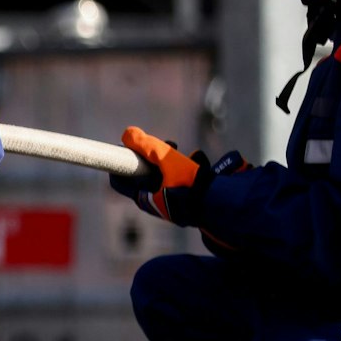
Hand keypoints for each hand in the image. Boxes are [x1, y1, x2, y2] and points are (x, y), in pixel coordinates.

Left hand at [110, 127, 244, 226]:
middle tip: (168, 145)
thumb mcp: (165, 157)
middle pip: (144, 175)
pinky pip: (180, 183)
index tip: (130, 145)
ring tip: (185, 154)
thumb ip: (145, 145)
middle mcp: (155, 204)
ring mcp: (171, 205)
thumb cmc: (189, 182)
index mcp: (144, 197)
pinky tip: (198, 161)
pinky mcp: (187, 203)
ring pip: (164, 177)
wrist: (221, 203)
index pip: (119, 181)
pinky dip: (186, 170)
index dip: (122, 160)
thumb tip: (127, 134)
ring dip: (172, 161)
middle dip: (154, 156)